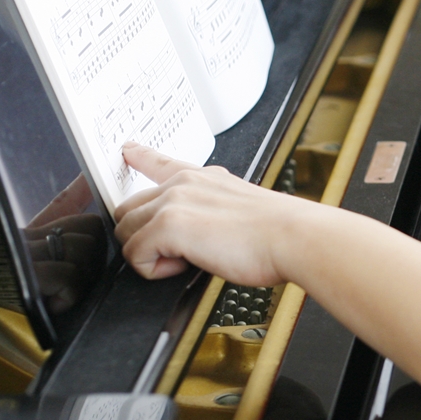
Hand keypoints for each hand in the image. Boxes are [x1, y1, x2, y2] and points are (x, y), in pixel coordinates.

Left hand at [114, 143, 314, 285]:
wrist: (294, 237)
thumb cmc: (280, 233)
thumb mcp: (243, 208)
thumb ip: (215, 212)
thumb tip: (206, 236)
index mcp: (204, 179)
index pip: (161, 162)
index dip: (140, 156)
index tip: (128, 149)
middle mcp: (184, 184)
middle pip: (130, 210)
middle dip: (143, 236)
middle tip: (179, 253)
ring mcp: (173, 201)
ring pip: (126, 233)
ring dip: (149, 254)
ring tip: (188, 260)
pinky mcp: (168, 224)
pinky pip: (134, 254)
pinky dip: (153, 269)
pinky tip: (184, 266)